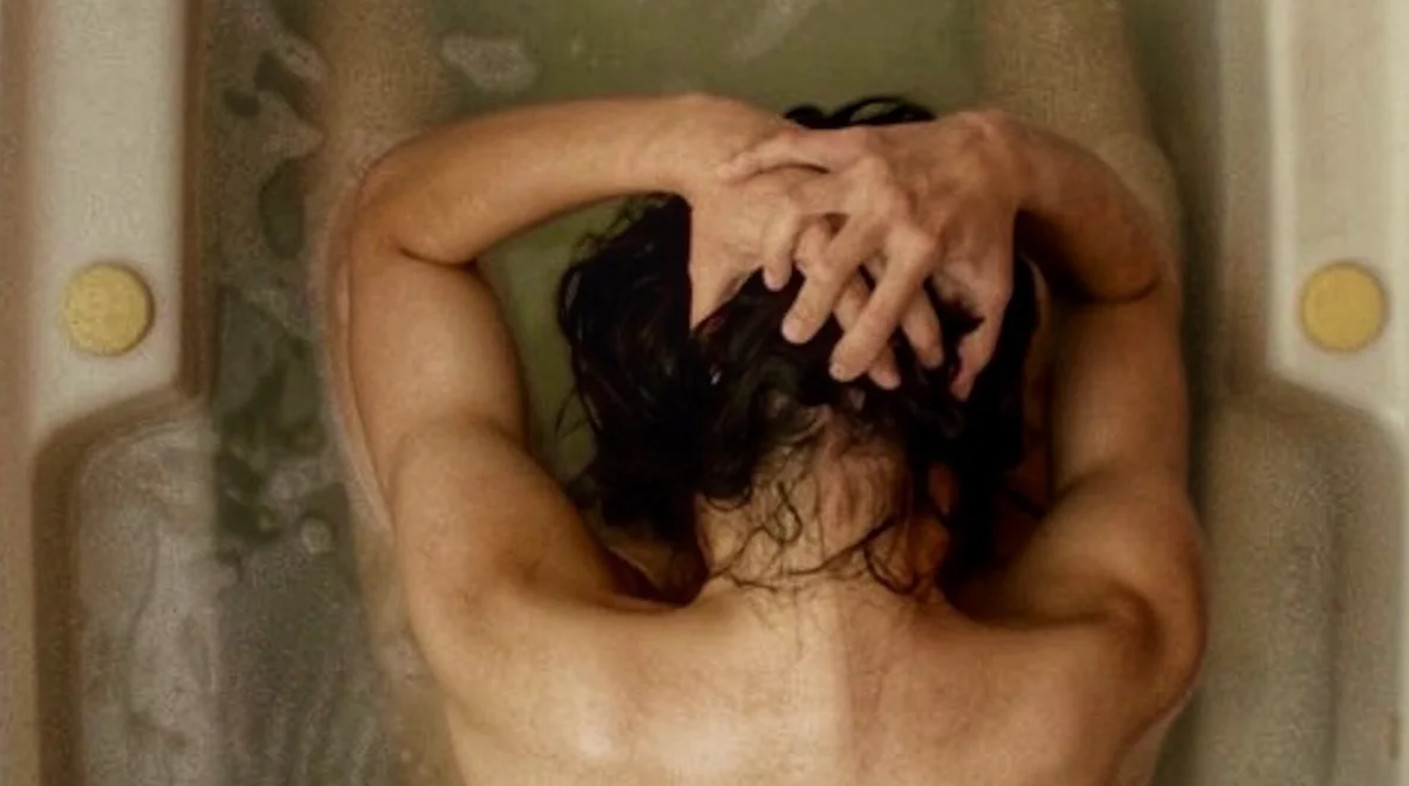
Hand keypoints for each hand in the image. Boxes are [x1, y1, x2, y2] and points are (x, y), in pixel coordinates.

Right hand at [717, 110, 1024, 398]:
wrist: (991, 150)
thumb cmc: (986, 225)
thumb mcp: (993, 285)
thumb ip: (979, 341)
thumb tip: (958, 389)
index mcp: (923, 246)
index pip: (882, 310)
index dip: (860, 348)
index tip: (840, 372)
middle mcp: (889, 208)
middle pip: (833, 266)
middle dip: (809, 309)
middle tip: (793, 335)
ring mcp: (865, 171)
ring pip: (802, 207)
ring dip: (777, 246)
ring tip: (774, 278)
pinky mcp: (849, 141)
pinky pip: (792, 146)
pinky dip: (756, 156)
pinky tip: (727, 172)